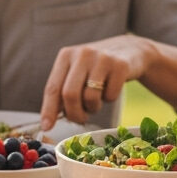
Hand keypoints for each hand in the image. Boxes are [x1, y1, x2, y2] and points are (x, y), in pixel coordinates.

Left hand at [39, 35, 153, 129]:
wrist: (130, 50)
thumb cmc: (97, 67)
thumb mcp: (77, 72)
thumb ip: (62, 91)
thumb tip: (49, 120)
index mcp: (66, 56)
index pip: (53, 87)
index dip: (49, 110)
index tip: (47, 127)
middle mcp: (82, 54)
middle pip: (70, 94)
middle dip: (74, 113)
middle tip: (80, 119)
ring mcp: (102, 58)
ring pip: (90, 97)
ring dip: (93, 108)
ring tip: (97, 100)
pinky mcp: (120, 65)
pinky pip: (110, 96)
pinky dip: (110, 99)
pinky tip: (111, 88)